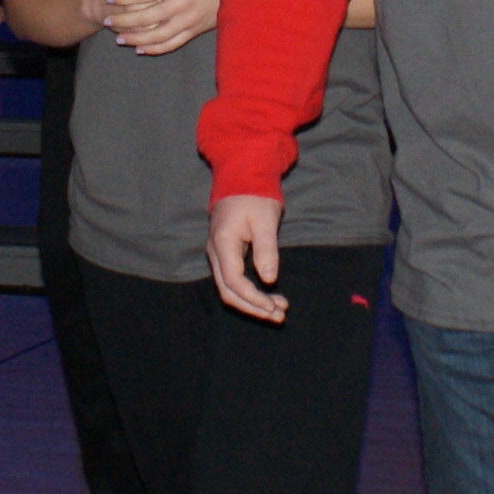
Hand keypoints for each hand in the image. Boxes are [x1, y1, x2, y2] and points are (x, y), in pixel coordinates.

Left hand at [100, 0, 221, 53]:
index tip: (110, 0)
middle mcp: (180, 5)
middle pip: (144, 17)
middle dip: (122, 20)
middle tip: (107, 20)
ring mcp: (187, 21)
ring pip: (155, 35)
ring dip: (135, 39)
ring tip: (118, 39)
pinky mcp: (195, 31)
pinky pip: (172, 44)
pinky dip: (155, 49)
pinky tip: (141, 49)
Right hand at [209, 193, 287, 321]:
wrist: (241, 177)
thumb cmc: (254, 195)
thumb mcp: (265, 220)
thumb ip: (266, 250)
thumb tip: (268, 279)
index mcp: (223, 243)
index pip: (233, 281)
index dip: (252, 298)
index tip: (273, 307)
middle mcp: (215, 251)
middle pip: (227, 291)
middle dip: (253, 307)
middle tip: (278, 316)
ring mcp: (218, 254)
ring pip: (229, 288)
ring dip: (252, 302)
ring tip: (278, 310)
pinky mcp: (225, 254)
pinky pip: (232, 280)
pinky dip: (250, 292)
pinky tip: (268, 296)